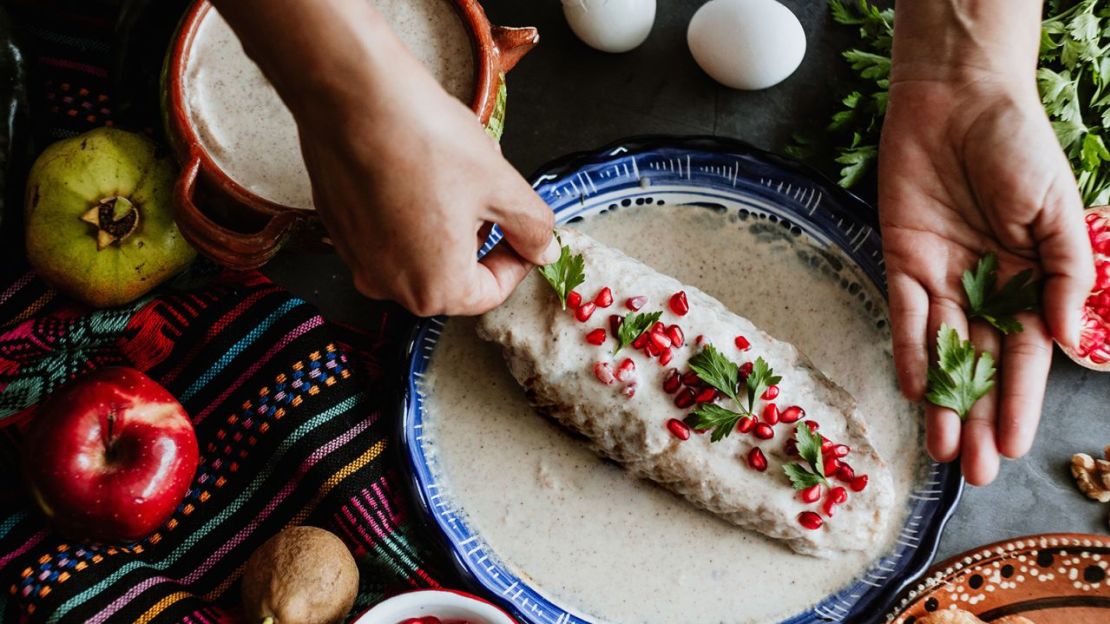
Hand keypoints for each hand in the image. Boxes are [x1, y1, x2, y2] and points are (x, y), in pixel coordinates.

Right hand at [294, 63, 556, 315]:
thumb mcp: (500, 185)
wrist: (354, 96)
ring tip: (454, 174)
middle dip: (478, 240)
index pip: (490, 293)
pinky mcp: (339, 227)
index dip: (515, 262)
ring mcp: (358, 257)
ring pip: (419, 253)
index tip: (523, 236)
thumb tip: (542, 248)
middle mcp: (390, 285)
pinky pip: (386, 232)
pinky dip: (408, 211)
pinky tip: (418, 170)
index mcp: (435, 289)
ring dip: (445, 224)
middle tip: (488, 195)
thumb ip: (531, 227)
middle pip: (452, 277)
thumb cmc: (422, 140)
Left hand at [878, 76, 1093, 484]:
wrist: (958, 99)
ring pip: (942, 353)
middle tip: (976, 470)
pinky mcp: (899, 262)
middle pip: (981, 366)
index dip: (1019, 401)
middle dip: (979, 418)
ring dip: (943, 401)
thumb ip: (1067, 277)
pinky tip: (916, 391)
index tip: (1015, 446)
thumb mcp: (1060, 213)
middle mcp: (984, 289)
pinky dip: (908, 352)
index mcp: (1030, 282)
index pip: (1025, 355)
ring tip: (944, 450)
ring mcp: (941, 279)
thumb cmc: (1019, 148)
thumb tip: (1072, 341)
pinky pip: (904, 316)